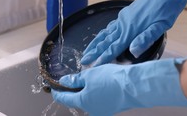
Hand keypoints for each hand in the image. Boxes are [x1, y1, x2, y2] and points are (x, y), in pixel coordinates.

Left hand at [52, 58, 186, 115]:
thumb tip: (65, 81)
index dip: (58, 91)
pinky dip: (98, 92)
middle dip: (75, 89)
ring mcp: (104, 110)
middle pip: (78, 99)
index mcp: (83, 101)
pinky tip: (104, 82)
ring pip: (91, 99)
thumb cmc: (112, 80)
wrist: (134, 86)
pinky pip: (101, 99)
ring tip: (91, 77)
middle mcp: (92, 110)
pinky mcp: (113, 107)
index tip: (53, 88)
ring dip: (88, 90)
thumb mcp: (89, 75)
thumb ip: (76, 79)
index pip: (65, 98)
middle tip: (73, 79)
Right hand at [81, 0, 186, 65]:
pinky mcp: (129, 12)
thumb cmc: (167, 7)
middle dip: (95, 50)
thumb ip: (146, 38)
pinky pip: (113, 25)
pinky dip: (105, 32)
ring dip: (97, 41)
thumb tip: (133, 51)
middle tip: (83, 59)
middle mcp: (125, 23)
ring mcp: (126, 17)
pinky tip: (104, 33)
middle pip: (107, 39)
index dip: (104, 56)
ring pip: (107, 32)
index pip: (115, 46)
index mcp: (132, 28)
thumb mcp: (161, 25)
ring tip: (89, 48)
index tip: (93, 65)